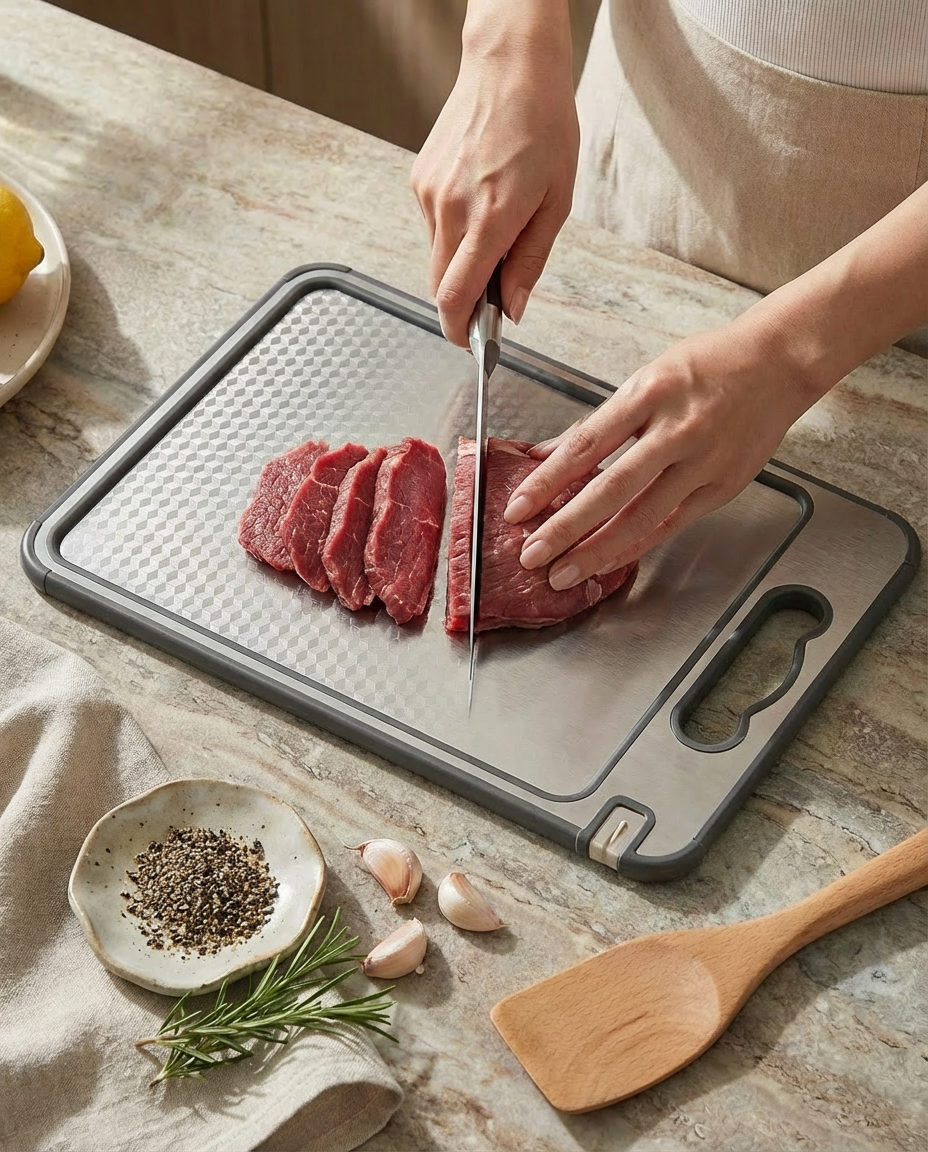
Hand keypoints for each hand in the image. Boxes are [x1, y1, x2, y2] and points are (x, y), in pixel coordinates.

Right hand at [410, 0, 577, 346]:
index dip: (460, 331)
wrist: (509, 65)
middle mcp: (451, 209)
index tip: (469, 344)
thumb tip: (513, 308)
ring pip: (437, 256)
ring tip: (497, 223)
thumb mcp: (557, 200)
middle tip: (494, 290)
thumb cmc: (543, 124)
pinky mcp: (420, 180)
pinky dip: (454, 231)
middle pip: (439, 285)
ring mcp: (429, 194)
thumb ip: (531, 261)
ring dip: (461, 260)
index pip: (456, 297)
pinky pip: (434, 226)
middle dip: (463, 300)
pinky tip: (480, 199)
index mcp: (490, 218)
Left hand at [504, 319, 818, 587]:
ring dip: (597, 550)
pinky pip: (671, 525)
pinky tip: (606, 563)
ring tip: (563, 574)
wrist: (778, 364)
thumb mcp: (645, 378)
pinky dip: (635, 547)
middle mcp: (677, 429)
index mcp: (649, 393)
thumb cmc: (708, 365)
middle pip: (611, 487)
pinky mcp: (722, 486)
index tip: (518, 509)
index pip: (586, 444)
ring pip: (642, 516)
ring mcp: (703, 462)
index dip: (548, 482)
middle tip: (531, 555)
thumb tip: (544, 454)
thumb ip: (597, 422)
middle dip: (566, 527)